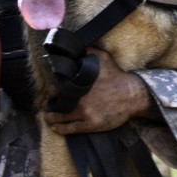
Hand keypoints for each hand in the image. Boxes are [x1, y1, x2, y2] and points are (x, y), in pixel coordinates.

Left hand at [42, 47, 159, 134]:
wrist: (132, 95)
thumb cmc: (117, 76)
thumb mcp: (103, 58)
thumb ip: (87, 52)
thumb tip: (72, 48)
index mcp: (79, 82)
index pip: (56, 87)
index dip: (50, 91)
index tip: (48, 93)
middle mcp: (80, 98)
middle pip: (55, 104)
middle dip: (47, 105)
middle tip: (44, 105)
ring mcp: (85, 112)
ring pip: (60, 117)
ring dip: (50, 118)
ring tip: (47, 117)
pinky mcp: (90, 124)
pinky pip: (70, 128)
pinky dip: (59, 128)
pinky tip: (54, 127)